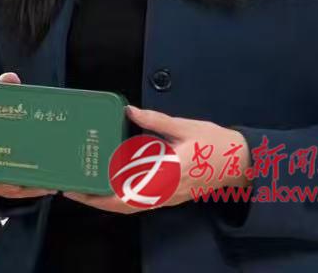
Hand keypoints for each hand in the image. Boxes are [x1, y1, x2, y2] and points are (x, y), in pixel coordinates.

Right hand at [0, 72, 57, 200]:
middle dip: (7, 188)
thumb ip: (3, 91)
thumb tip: (10, 77)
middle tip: (27, 184)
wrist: (2, 127)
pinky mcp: (4, 183)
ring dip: (24, 191)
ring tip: (45, 185)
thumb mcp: (0, 104)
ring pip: (3, 191)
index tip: (6, 178)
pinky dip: (30, 190)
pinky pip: (14, 191)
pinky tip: (48, 185)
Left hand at [63, 105, 250, 213]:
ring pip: (135, 206)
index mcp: (167, 175)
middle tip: (73, 190)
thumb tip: (129, 111)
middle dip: (98, 202)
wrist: (244, 161)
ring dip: (110, 202)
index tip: (79, 190)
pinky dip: (125, 198)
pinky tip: (112, 185)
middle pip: (126, 206)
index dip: (101, 197)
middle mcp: (166, 191)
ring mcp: (171, 196)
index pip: (128, 194)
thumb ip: (155, 121)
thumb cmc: (215, 143)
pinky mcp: (174, 195)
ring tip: (87, 188)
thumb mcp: (185, 126)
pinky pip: (145, 202)